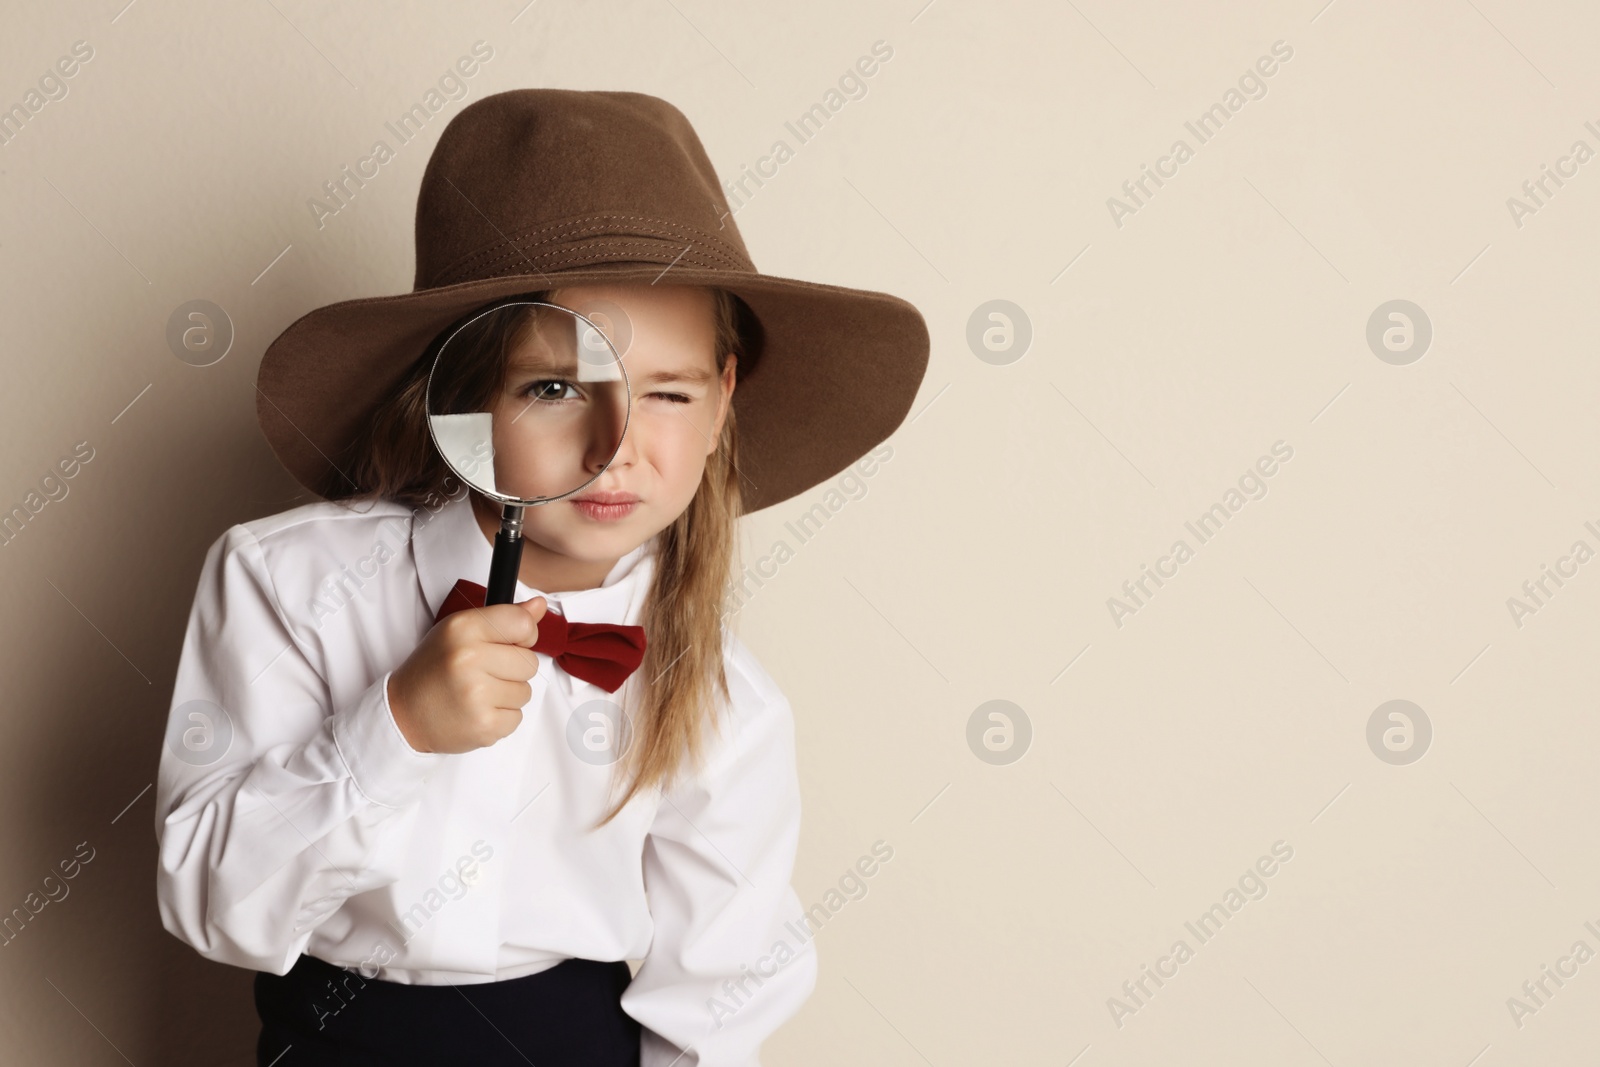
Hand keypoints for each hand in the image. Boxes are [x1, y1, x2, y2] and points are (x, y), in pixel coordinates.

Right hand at [386, 595, 547, 754]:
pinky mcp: (484, 725)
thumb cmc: (433, 670)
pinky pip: (517, 717)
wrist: (403, 713)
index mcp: (464, 629)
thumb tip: (540, 606)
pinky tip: (477, 711)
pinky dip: (501, 717)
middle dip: (513, 669)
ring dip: (507, 694)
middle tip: (485, 672)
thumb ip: (503, 617)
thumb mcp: (460, 631)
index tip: (511, 643)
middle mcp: (469, 658)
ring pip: (525, 692)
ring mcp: (477, 694)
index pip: (523, 624)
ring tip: (478, 693)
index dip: (524, 635)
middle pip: (530, 662)